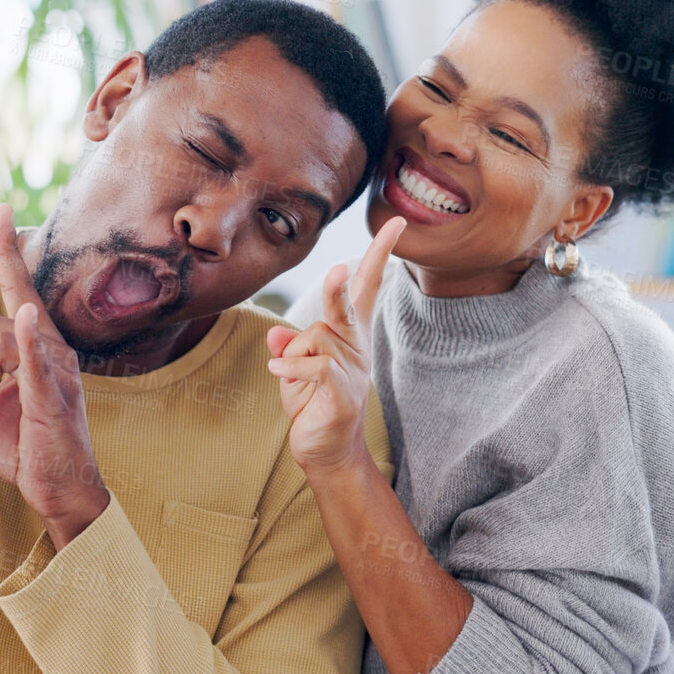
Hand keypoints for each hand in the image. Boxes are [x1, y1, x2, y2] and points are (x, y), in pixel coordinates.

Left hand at [0, 205, 107, 547]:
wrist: (59, 490)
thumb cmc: (27, 449)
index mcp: (37, 349)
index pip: (19, 290)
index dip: (8, 252)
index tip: (0, 211)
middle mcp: (51, 350)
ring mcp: (55, 371)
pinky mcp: (52, 397)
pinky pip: (35, 362)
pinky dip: (27, 343)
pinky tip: (23, 322)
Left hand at [267, 217, 404, 475]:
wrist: (324, 450)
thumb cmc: (311, 403)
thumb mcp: (293, 369)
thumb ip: (288, 347)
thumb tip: (276, 336)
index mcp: (349, 334)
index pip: (367, 286)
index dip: (380, 253)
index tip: (396, 222)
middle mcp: (356, 346)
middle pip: (347, 305)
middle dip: (339, 286)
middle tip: (337, 269)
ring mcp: (353, 369)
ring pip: (317, 337)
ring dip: (294, 354)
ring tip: (287, 374)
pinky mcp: (343, 391)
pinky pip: (315, 365)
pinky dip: (291, 367)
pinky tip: (278, 373)